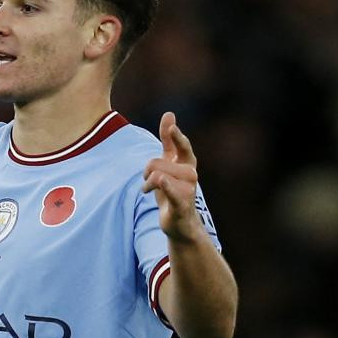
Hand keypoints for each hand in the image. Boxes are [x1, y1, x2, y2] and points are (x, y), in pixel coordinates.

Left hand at [143, 112, 201, 242]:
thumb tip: (169, 113)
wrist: (180, 223)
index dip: (175, 135)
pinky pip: (171, 190)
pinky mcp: (182, 204)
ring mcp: (188, 189)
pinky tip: (162, 181)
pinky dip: (166, 186)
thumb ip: (169, 140)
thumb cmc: (172, 190)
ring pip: (157, 175)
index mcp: (187, 162)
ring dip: (147, 185)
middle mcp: (191, 174)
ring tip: (150, 191)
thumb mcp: (169, 163)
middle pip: (156, 162)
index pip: (182, 145)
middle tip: (149, 181)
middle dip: (146, 171)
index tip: (170, 124)